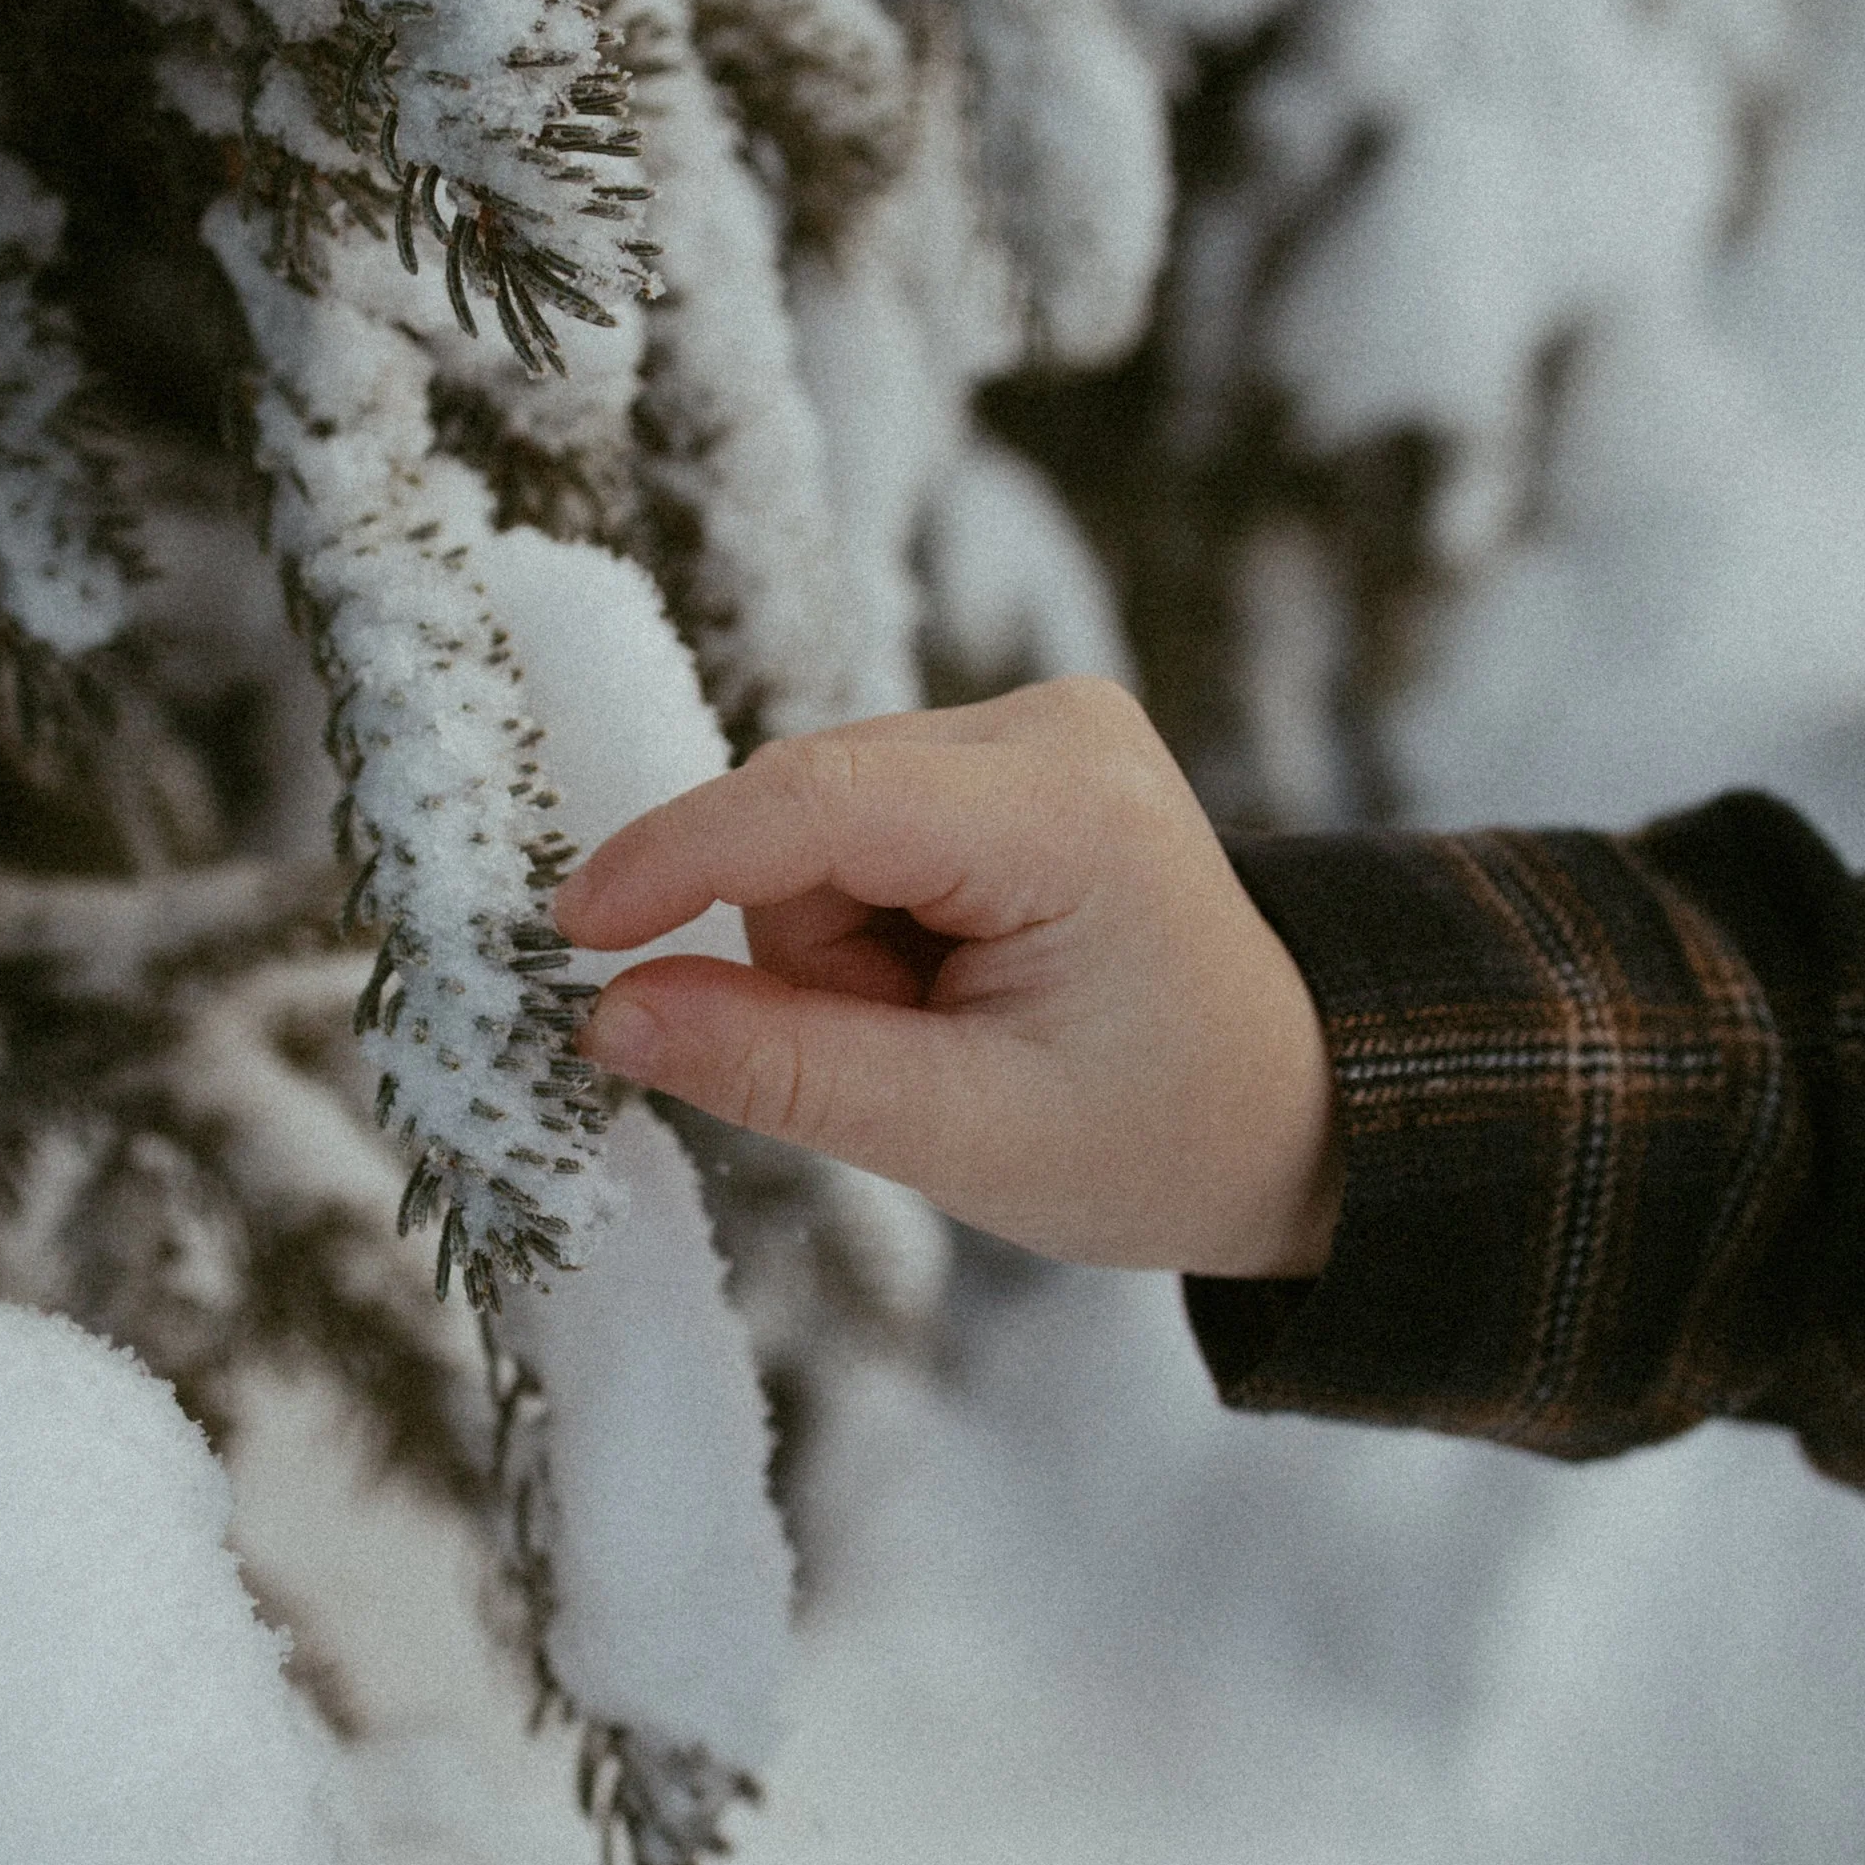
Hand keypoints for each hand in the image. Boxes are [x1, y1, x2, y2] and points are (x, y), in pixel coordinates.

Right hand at [554, 676, 1341, 1277]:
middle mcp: (1054, 725)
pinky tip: (955, 977)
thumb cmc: (1157, 1141)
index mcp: (1069, 813)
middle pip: (805, 814)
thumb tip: (610, 1014)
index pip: (815, 800)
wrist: (1294, 1117)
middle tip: (912, 1061)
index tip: (569, 931)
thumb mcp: (962, 1138)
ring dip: (840, 944)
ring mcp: (1037, 723)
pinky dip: (871, 919)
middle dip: (809, 953)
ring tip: (950, 1029)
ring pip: (817, 823)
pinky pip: (856, 822)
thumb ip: (780, 1069)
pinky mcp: (1010, 748)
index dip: (676, 859)